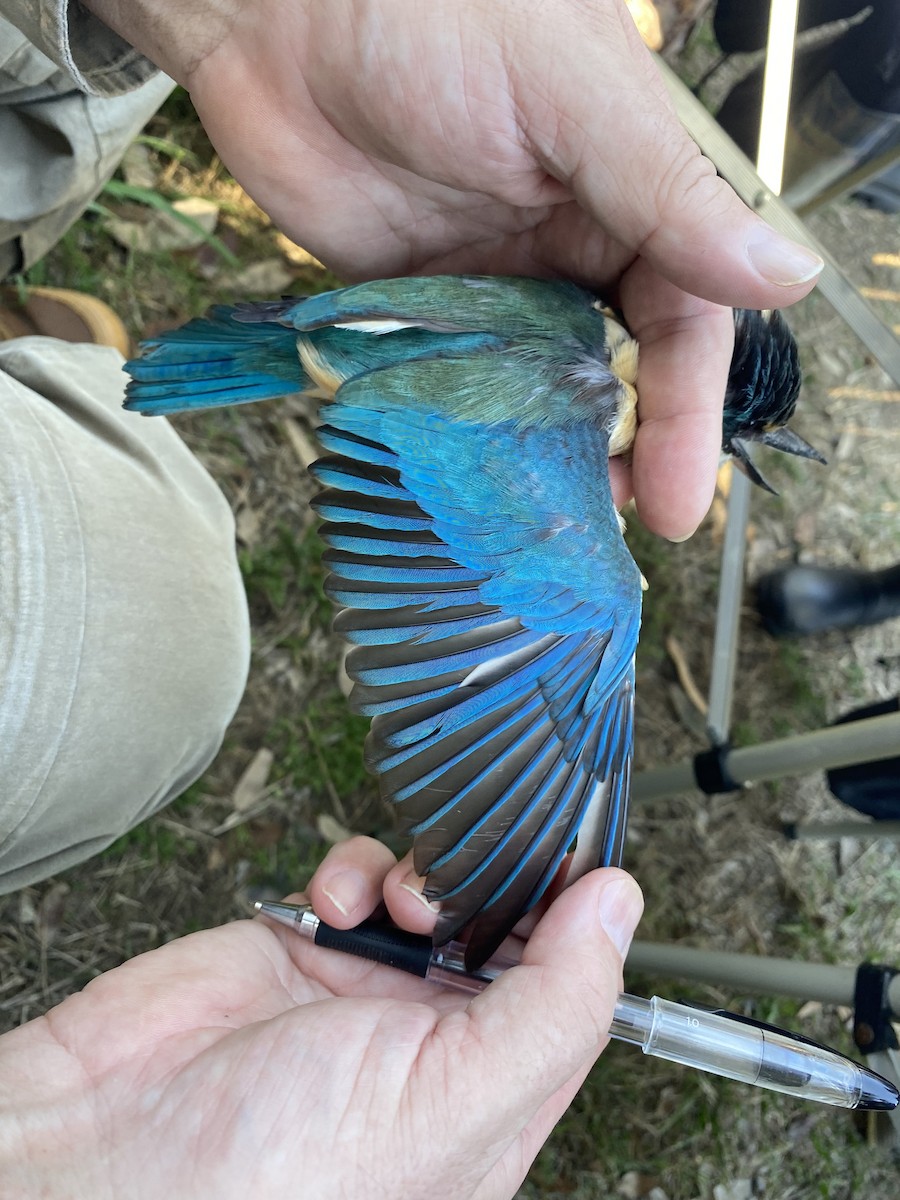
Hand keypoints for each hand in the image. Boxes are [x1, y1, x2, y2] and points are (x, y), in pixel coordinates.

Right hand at [0, 838, 642, 1199]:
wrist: (105, 1157)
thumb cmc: (273, 1180)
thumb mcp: (454, 1102)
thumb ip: (554, 1005)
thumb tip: (620, 906)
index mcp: (490, 1098)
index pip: (572, 992)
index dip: (582, 923)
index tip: (582, 855)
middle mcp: (434, 1047)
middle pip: (505, 931)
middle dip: (498, 887)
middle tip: (484, 868)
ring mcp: (365, 995)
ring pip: (436, 893)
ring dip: (429, 875)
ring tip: (402, 899)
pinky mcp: (303, 948)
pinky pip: (359, 879)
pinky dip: (356, 872)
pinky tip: (335, 905)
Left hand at [85, 0, 821, 537]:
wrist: (277, 9)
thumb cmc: (436, 15)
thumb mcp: (575, 100)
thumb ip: (670, 198)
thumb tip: (789, 278)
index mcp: (628, 194)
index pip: (681, 323)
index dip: (684, 414)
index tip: (677, 498)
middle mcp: (567, 246)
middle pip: (613, 371)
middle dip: (618, 450)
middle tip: (608, 526)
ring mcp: (490, 282)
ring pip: (535, 392)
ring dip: (545, 456)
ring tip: (544, 524)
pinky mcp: (416, 307)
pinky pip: (453, 384)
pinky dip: (467, 434)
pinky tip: (471, 481)